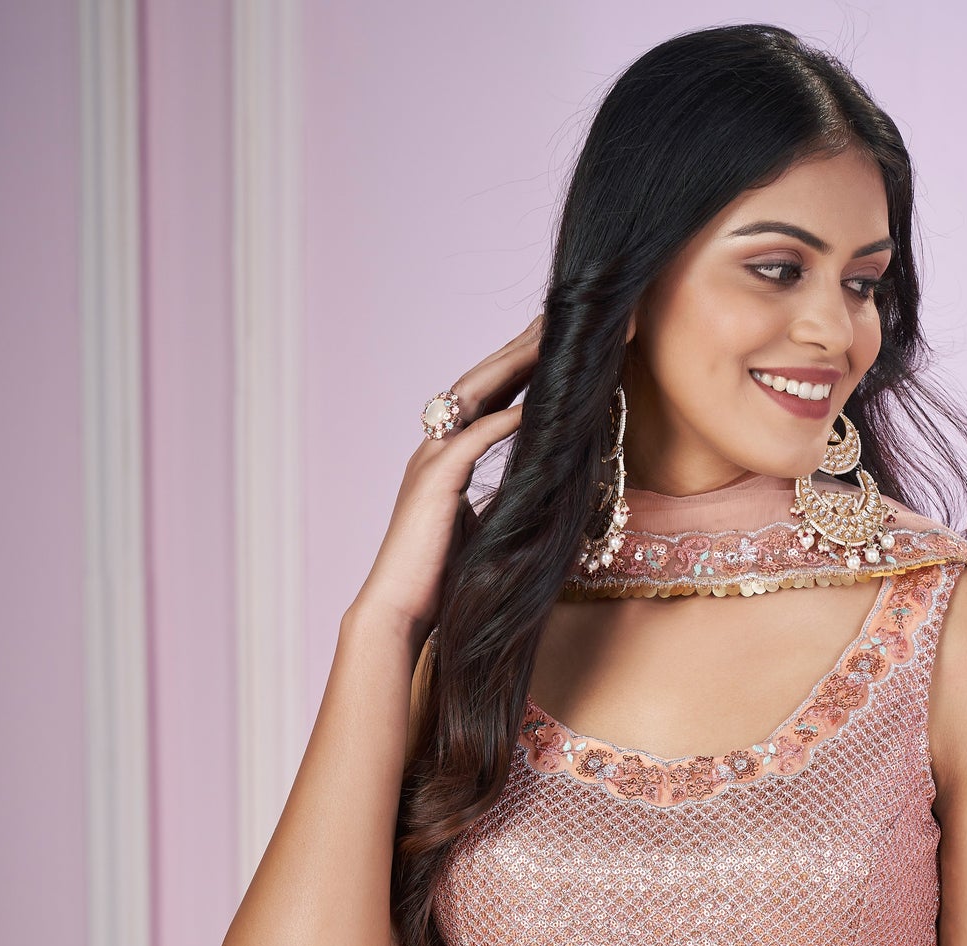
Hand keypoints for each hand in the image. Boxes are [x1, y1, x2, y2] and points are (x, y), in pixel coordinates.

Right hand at [356, 313, 541, 638]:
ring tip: (554, 338)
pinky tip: (535, 403)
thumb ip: (506, 498)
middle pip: (484, 380)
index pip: (491, 395)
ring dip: (516, 365)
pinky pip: (472, 439)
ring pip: (475, 396)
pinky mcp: (434, 484)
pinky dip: (504, 419)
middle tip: (563, 314)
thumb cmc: (443, 579)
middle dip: (523, 345)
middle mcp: (436, 447)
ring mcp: (430, 461)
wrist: (402, 611)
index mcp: (448, 454)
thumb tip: (541, 490)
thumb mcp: (485, 526)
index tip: (560, 339)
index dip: (523, 365)